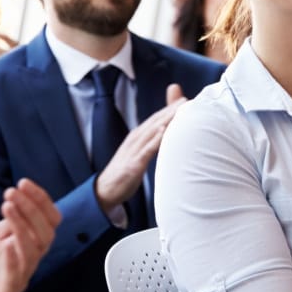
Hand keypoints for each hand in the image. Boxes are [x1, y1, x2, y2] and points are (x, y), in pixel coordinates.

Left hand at [0, 179, 60, 291]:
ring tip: (8, 206)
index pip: (47, 221)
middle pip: (45, 233)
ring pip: (32, 252)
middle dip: (32, 208)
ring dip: (22, 226)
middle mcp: (29, 262)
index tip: (23, 182)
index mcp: (28, 247)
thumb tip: (17, 202)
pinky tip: (5, 245)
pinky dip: (12, 260)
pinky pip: (14, 278)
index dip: (40, 200)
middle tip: (14, 191)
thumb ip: (6, 225)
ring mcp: (19, 279)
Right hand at [95, 83, 186, 210]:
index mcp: (137, 137)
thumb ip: (150, 145)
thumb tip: (163, 137)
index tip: (185, 100)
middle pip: (154, 122)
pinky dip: (155, 140)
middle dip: (170, 110)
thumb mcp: (138, 155)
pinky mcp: (133, 164)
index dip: (169, 109)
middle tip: (186, 100)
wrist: (104, 191)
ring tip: (178, 110)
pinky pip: (145, 150)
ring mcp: (133, 151)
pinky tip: (163, 131)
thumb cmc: (124, 173)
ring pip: (151, 132)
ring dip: (165, 120)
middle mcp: (134, 140)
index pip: (155, 120)